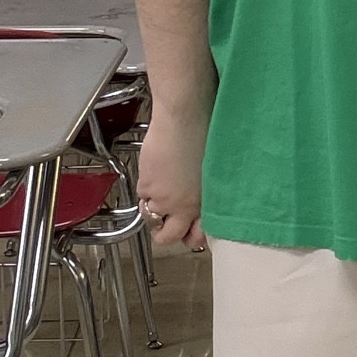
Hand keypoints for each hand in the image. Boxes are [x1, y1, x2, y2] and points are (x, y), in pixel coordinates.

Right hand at [137, 106, 208, 251]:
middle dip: (164, 234)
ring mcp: (166, 199)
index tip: (187, 231)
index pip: (198, 235)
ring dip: (152, 208)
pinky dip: (145, 187)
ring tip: (157, 189)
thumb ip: (206, 191)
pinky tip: (154, 170)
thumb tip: (199, 199)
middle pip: (170, 236)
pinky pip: (142, 196)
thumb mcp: (214, 170)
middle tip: (162, 226)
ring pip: (151, 216)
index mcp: (209, 204)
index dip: (190, 236)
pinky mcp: (148, 187)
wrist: (184, 120)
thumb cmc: (206, 135)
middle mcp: (187, 207)